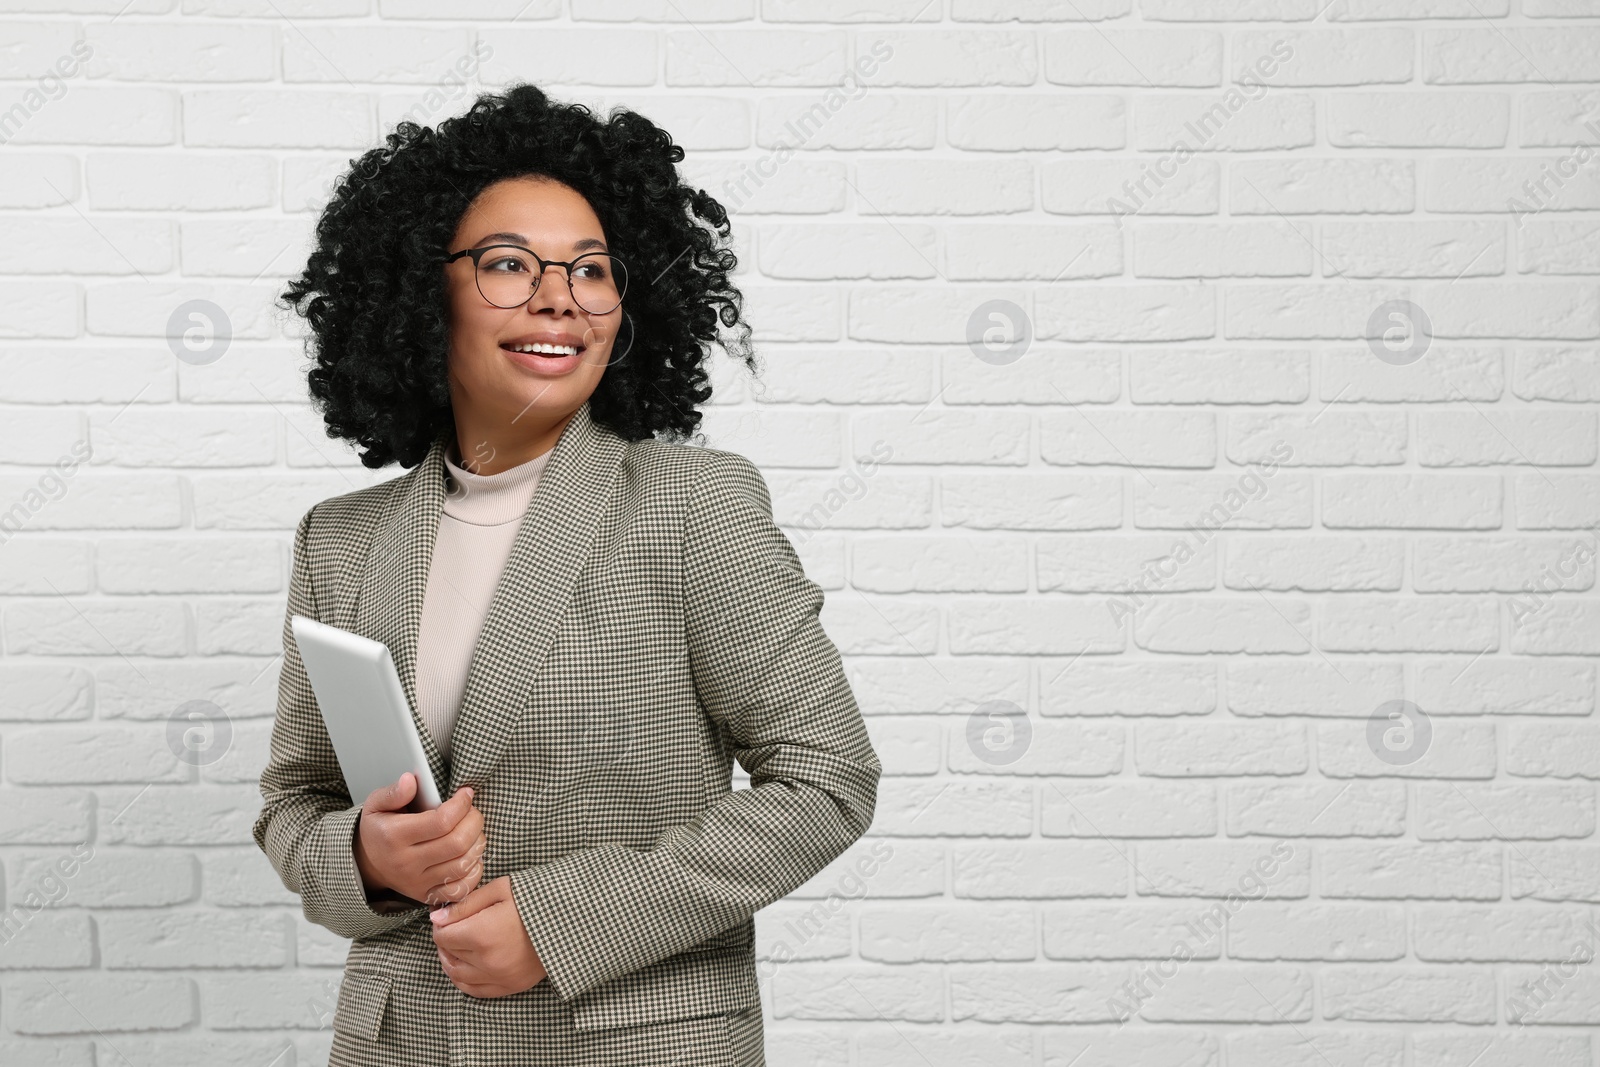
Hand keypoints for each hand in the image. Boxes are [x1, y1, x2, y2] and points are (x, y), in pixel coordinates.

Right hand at [353, 772, 484, 908]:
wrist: (368, 864)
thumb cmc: (379, 829)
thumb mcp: (376, 805)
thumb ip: (394, 792)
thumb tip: (410, 780)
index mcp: (394, 836)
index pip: (441, 821)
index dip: (461, 805)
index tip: (466, 794)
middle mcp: (406, 863)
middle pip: (457, 844)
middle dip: (474, 822)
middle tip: (473, 811)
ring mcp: (417, 883)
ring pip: (462, 865)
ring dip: (477, 844)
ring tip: (473, 830)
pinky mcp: (427, 895)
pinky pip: (461, 889)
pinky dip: (474, 870)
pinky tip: (471, 854)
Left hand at [430, 875, 546, 997]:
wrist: (572, 919)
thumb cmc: (537, 898)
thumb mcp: (501, 889)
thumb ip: (466, 905)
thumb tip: (437, 918)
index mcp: (482, 933)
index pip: (443, 936)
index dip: (440, 924)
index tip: (447, 916)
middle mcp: (487, 960)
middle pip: (449, 954)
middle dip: (446, 939)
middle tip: (453, 926)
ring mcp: (500, 977)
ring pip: (458, 976)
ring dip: (451, 961)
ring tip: (455, 946)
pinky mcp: (511, 986)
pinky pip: (475, 991)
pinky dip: (464, 980)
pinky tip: (465, 967)